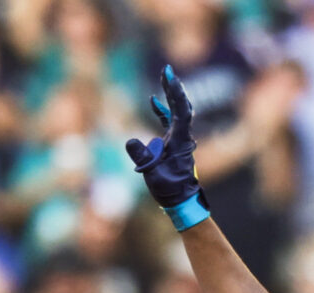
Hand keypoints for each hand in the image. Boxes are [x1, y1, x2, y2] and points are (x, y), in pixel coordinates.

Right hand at [124, 65, 202, 213]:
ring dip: (171, 94)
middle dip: (174, 87)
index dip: (176, 94)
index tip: (170, 77)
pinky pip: (170, 121)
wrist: (181, 201)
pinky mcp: (174, 143)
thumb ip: (141, 157)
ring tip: (164, 76)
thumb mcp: (152, 174)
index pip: (181, 112)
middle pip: (182, 106)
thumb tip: (130, 140)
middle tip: (167, 70)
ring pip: (177, 111)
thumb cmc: (168, 189)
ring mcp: (180, 138)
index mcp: (181, 141)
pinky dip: (163, 109)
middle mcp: (183, 136)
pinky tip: (153, 100)